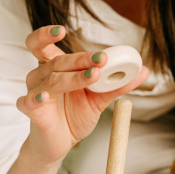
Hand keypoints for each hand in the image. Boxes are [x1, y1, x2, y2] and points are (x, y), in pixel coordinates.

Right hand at [16, 25, 148, 165]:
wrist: (61, 143)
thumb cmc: (75, 115)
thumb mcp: (100, 98)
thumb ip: (118, 83)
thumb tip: (144, 70)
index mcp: (55, 67)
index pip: (43, 44)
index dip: (47, 34)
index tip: (62, 29)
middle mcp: (41, 76)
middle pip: (57, 61)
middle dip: (81, 58)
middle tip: (102, 59)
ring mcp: (35, 93)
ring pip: (51, 79)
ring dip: (73, 77)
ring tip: (93, 76)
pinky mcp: (32, 112)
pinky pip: (30, 102)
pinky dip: (36, 99)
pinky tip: (44, 97)